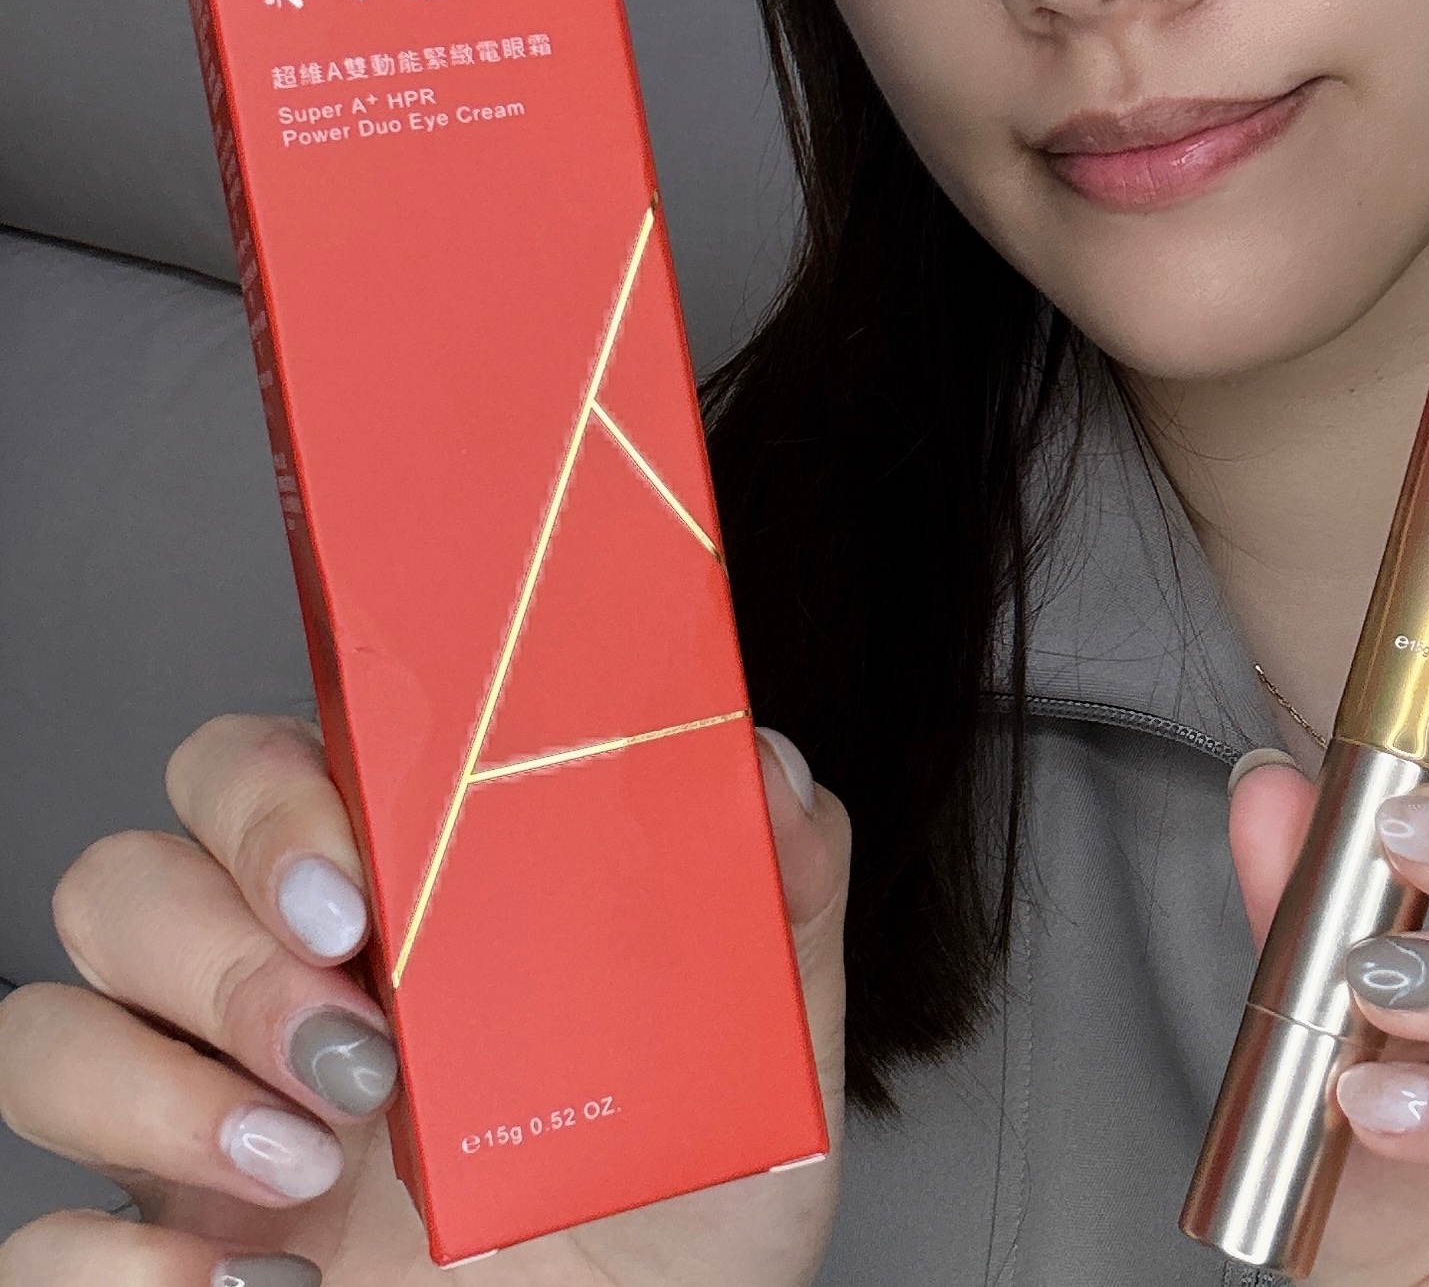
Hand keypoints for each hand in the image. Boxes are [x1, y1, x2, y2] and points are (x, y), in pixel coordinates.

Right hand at [0, 713, 849, 1286]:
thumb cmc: (694, 1201)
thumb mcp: (769, 1044)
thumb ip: (784, 889)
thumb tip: (766, 763)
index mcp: (403, 903)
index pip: (265, 766)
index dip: (273, 798)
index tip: (359, 885)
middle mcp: (282, 992)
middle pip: (124, 878)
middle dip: (215, 942)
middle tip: (356, 1036)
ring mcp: (207, 1128)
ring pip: (45, 1032)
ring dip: (151, 1085)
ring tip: (315, 1161)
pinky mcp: (167, 1269)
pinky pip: (32, 1242)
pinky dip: (103, 1260)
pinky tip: (254, 1284)